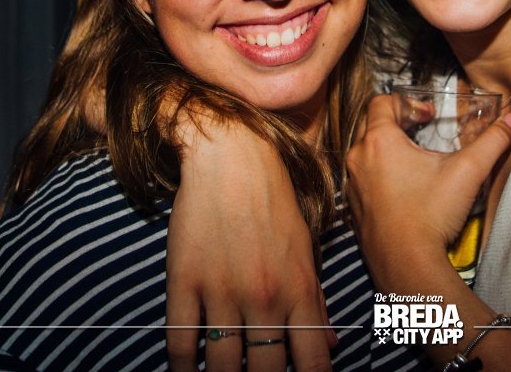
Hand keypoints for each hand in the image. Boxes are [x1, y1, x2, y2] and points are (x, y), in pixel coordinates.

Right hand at [166, 117, 335, 371]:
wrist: (232, 158)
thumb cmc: (275, 204)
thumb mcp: (305, 250)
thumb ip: (316, 302)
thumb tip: (329, 346)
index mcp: (300, 291)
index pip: (311, 362)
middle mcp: (264, 297)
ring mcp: (222, 291)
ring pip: (221, 366)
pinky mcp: (184, 281)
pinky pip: (181, 342)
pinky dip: (184, 366)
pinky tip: (189, 370)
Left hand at [345, 94, 510, 280]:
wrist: (407, 264)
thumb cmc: (431, 215)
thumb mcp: (467, 172)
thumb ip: (493, 141)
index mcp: (380, 141)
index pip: (382, 103)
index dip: (408, 103)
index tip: (429, 116)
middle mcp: (358, 159)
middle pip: (373, 126)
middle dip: (398, 124)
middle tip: (423, 133)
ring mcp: (353, 185)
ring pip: (366, 154)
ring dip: (388, 151)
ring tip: (415, 161)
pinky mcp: (353, 209)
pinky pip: (363, 180)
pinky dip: (380, 176)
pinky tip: (405, 191)